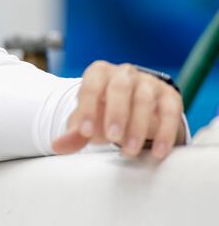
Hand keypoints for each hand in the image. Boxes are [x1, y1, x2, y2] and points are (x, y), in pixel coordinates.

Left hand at [52, 61, 185, 159]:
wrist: (132, 106)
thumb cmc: (103, 112)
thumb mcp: (88, 121)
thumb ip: (74, 133)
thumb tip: (56, 146)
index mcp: (99, 73)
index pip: (91, 86)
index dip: (88, 108)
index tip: (85, 133)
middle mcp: (124, 73)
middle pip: (120, 87)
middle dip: (116, 113)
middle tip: (112, 138)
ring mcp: (148, 82)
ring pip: (144, 98)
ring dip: (137, 127)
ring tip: (129, 150)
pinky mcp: (169, 96)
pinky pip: (170, 111)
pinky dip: (165, 132)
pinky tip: (158, 152)